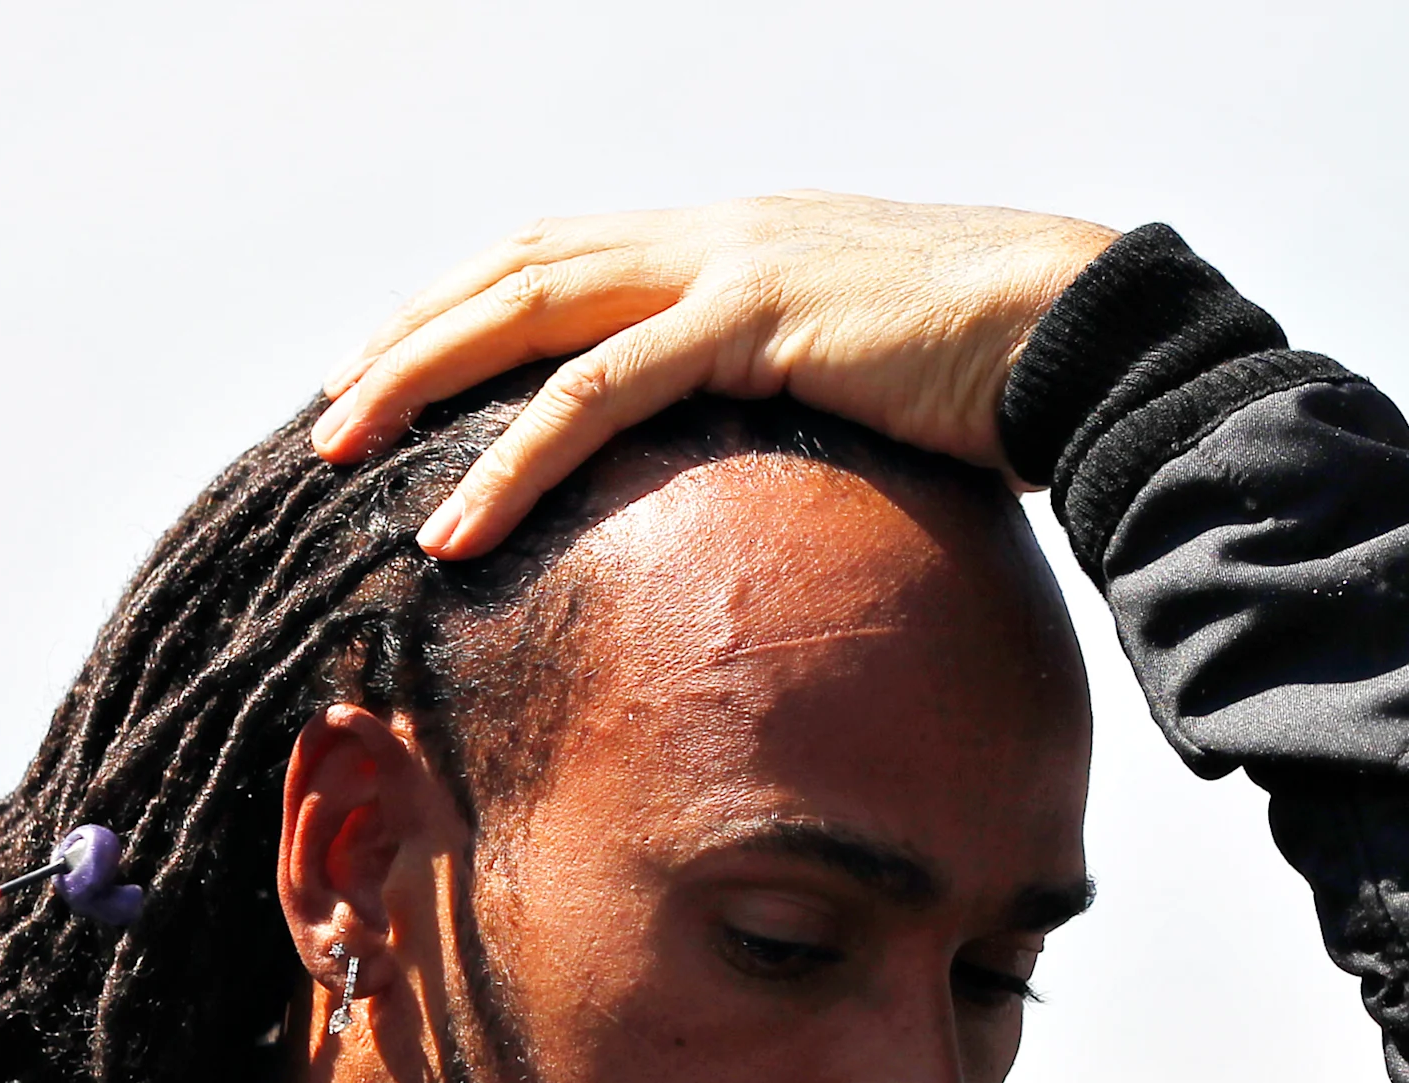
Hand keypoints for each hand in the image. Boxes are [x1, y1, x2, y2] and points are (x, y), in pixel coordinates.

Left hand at [314, 192, 1118, 558]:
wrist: (1085, 334)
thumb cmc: (989, 377)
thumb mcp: (855, 380)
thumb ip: (778, 404)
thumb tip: (743, 477)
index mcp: (725, 242)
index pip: (555, 256)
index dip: (458, 306)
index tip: (383, 371)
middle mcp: (710, 234)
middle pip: (514, 267)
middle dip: (406, 338)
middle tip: (323, 414)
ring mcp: (728, 264)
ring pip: (529, 310)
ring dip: (420, 382)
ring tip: (341, 452)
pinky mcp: (753, 317)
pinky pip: (598, 392)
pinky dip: (513, 458)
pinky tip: (456, 523)